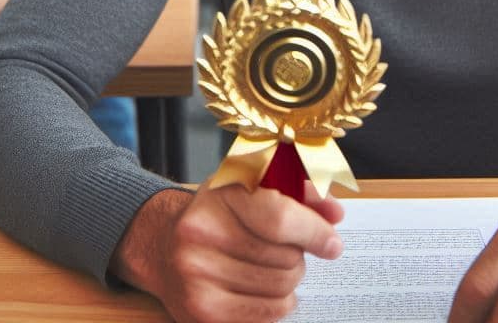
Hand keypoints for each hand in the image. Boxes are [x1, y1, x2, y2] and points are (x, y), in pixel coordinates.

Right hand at [113, 182, 343, 322]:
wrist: (162, 242)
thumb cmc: (218, 212)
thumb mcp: (253, 187)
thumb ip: (299, 194)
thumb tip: (334, 213)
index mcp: (221, 192)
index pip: (280, 218)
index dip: (315, 232)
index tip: (332, 243)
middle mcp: (203, 231)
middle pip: (286, 257)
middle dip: (300, 256)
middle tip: (289, 250)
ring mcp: (198, 273)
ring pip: (280, 288)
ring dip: (290, 280)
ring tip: (276, 267)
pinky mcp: (200, 309)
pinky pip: (266, 314)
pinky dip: (278, 304)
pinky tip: (267, 289)